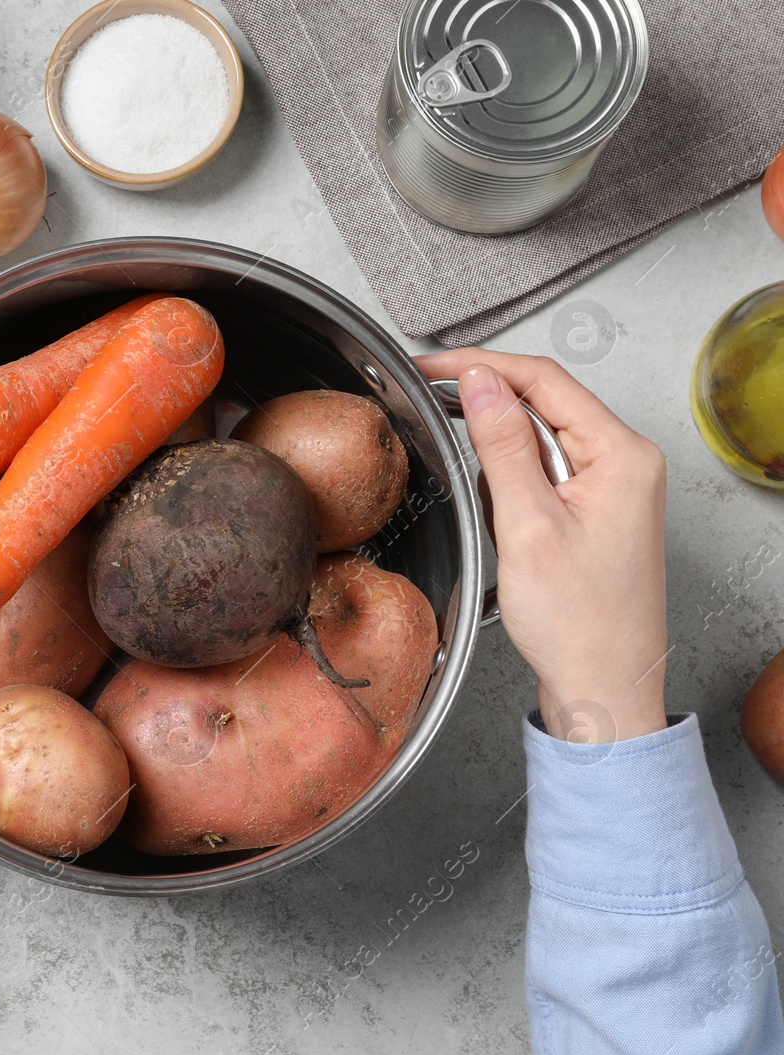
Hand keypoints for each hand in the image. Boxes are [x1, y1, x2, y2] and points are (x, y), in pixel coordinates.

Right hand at [415, 350, 668, 742]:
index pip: (545, 379)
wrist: (604, 688)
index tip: (430, 367)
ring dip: (499, 443)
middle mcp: (627, 463)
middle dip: (487, 399)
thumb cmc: (580, 624)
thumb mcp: (527, 526)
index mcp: (623, 456)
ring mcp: (615, 488)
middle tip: (428, 398)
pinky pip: (547, 470)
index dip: (481, 365)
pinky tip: (496, 502)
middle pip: (546, 400)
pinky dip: (512, 476)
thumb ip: (502, 446)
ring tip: (467, 464)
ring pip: (543, 436)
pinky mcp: (597, 511)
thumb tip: (479, 384)